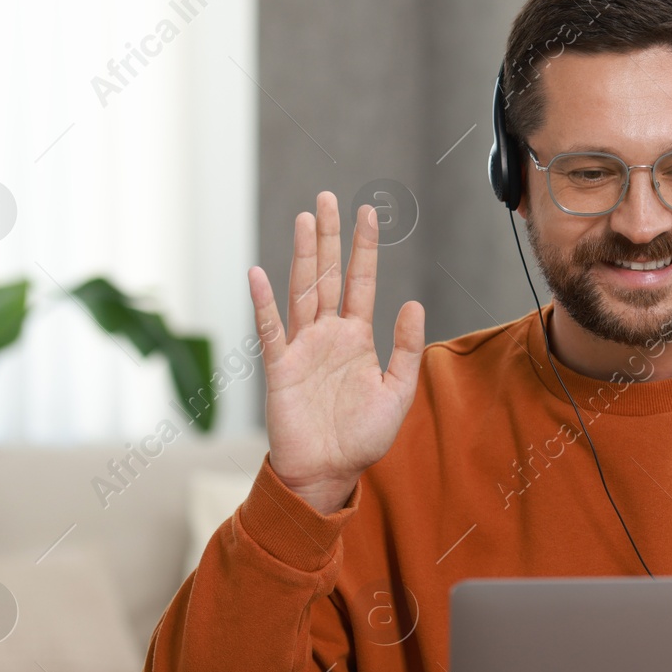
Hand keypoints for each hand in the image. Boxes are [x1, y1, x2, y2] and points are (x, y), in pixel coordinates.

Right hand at [249, 192, 425, 513]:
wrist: (329, 472)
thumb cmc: (362, 437)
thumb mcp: (397, 392)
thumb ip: (405, 348)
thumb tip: (412, 302)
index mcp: (357, 338)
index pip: (361, 282)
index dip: (364, 249)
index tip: (369, 212)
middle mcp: (328, 335)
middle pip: (328, 276)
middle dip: (329, 238)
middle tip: (328, 198)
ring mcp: (302, 348)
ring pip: (302, 292)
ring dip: (303, 256)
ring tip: (305, 219)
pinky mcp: (281, 369)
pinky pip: (270, 331)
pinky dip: (263, 303)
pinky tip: (258, 274)